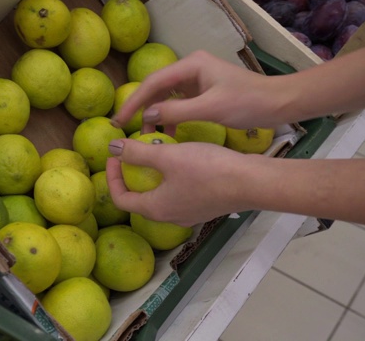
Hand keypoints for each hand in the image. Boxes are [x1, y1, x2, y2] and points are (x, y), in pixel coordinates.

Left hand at [106, 138, 252, 226]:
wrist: (252, 182)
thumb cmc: (208, 170)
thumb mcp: (167, 156)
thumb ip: (137, 153)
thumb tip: (112, 148)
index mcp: (156, 209)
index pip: (120, 198)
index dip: (111, 176)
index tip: (115, 154)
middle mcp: (170, 216)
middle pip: (140, 196)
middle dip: (133, 172)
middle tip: (134, 149)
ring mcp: (189, 212)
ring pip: (162, 192)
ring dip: (154, 171)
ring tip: (158, 147)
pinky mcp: (205, 205)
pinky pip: (180, 191)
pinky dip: (173, 174)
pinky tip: (182, 155)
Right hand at [111, 50, 291, 133]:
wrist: (279, 103)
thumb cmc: (248, 102)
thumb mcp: (211, 108)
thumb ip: (177, 111)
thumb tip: (148, 115)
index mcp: (191, 65)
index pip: (153, 82)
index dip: (134, 101)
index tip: (119, 120)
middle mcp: (190, 68)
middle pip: (156, 88)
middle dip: (141, 108)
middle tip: (124, 128)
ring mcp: (197, 80)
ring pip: (166, 98)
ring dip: (155, 115)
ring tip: (147, 135)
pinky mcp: (203, 92)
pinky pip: (178, 105)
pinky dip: (171, 119)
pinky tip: (168, 134)